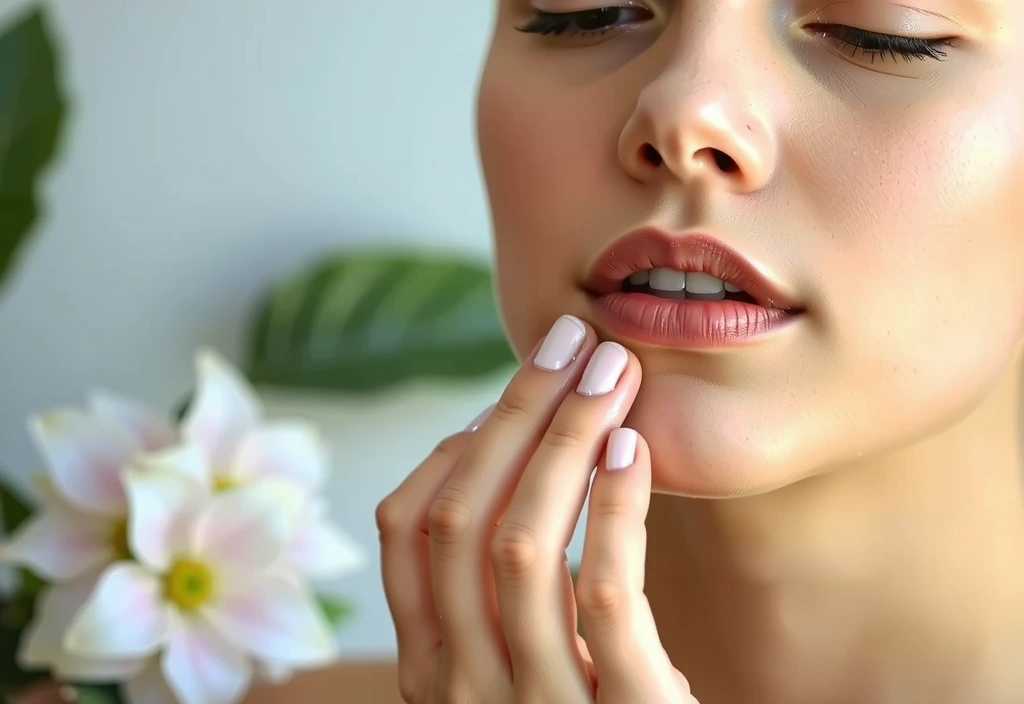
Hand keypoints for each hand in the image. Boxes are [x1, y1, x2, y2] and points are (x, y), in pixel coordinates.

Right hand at [377, 315, 697, 703]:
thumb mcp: (521, 661)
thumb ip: (500, 587)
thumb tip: (503, 449)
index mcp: (432, 670)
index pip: (404, 534)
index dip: (448, 450)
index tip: (500, 400)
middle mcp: (463, 687)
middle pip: (462, 518)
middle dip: (515, 414)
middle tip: (570, 340)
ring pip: (521, 544)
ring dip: (565, 440)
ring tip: (612, 375)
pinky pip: (602, 594)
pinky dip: (613, 509)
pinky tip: (633, 450)